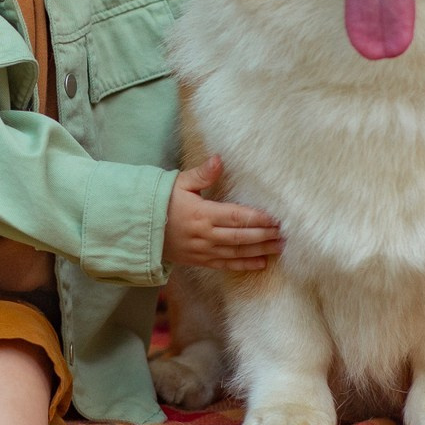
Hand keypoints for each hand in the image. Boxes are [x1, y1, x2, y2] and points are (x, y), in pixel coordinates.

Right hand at [164, 156, 282, 271]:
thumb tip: (218, 159)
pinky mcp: (200, 261)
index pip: (235, 217)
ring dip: (259, 251)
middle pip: (240, 237)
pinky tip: (261, 263)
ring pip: (236, 252)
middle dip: (264, 236)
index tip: (274, 218)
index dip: (256, 218)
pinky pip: (226, 265)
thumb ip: (201, 174)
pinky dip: (244, 265)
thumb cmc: (161, 203)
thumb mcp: (179, 184)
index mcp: (202, 214)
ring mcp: (203, 250)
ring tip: (279, 248)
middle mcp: (205, 235)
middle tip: (284, 234)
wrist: (140, 230)